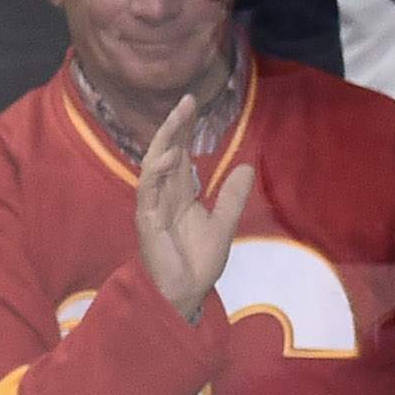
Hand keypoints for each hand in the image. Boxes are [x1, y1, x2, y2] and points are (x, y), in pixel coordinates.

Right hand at [130, 93, 255, 318]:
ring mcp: (153, 206)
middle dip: (175, 126)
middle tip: (186, 101)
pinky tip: (171, 155)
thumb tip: (247, 166)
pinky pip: (148, 190)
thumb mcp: (224, 225)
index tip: (193, 104)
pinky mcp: (147, 220)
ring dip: (165, 140)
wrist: (185, 294)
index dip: (185, 130)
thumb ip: (233, 197)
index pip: (181, 154)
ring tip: (178, 118)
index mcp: (180, 195)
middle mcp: (164, 195)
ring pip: (154, 165)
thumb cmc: (197, 263)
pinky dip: (157, 171)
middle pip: (167, 152)